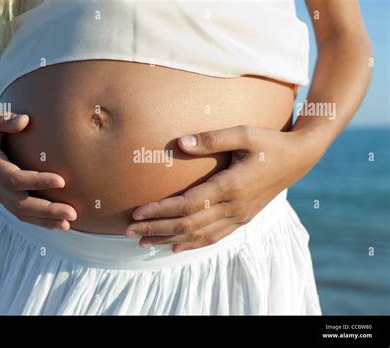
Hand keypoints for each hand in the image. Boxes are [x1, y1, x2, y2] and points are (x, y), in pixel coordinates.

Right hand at [0, 113, 76, 229]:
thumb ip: (1, 118)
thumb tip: (24, 120)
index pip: (14, 178)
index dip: (36, 181)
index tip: (61, 181)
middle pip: (20, 203)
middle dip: (47, 210)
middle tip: (72, 213)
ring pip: (22, 213)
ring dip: (46, 220)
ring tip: (69, 224)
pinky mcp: (6, 198)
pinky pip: (23, 214)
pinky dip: (41, 222)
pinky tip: (61, 225)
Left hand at [124, 125, 319, 251]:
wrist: (299, 158)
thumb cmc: (269, 142)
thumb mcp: (243, 134)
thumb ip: (211, 139)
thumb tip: (180, 142)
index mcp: (231, 186)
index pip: (188, 205)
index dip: (161, 210)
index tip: (136, 213)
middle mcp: (233, 207)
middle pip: (188, 225)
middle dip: (156, 229)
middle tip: (129, 232)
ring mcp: (239, 216)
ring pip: (198, 236)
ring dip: (169, 240)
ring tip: (143, 244)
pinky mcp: (242, 219)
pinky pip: (214, 238)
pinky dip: (192, 244)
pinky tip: (175, 247)